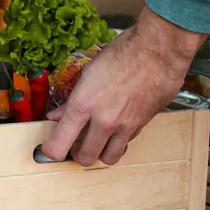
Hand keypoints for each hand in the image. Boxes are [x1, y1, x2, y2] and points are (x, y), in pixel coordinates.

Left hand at [42, 8, 206, 166]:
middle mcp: (103, 121)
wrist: (158, 51)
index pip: (59, 145)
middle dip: (77, 154)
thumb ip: (72, 100)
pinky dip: (118, 141)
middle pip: (84, 158)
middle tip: (76, 143)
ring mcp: (124, 126)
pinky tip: (117, 127)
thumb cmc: (121, 54)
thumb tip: (57, 116)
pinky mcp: (142, 126)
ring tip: (97, 141)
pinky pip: (126, 143)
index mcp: (83, 106)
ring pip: (108, 158)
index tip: (51, 148)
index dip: (51, 151)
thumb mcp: (88, 74)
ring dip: (100, 153)